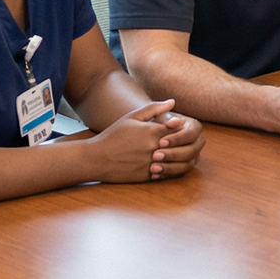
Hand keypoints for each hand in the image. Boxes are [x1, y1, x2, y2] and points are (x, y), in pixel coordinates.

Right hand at [89, 100, 204, 182]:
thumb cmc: (113, 135)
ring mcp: (150, 163)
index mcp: (152, 132)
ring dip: (177, 157)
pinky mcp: (146, 176)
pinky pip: (165, 173)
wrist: (96, 158)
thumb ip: (153, 108)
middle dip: (182, 143)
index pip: (179, 130)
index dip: (181, 129)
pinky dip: (168, 169)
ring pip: (174, 161)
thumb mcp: (132, 117)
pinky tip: (167, 163)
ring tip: (177, 152)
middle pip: (179, 146)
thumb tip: (172, 102)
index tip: (179, 127)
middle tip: (183, 141)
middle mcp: (154, 149)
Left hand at [147, 107, 204, 177]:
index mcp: (194, 127)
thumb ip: (165, 115)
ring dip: (170, 168)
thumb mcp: (158, 116)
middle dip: (173, 154)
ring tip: (153, 168)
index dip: (177, 138)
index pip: (191, 133)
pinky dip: (166, 175)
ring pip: (187, 165)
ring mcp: (193, 156)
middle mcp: (198, 142)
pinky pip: (179, 174)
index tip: (160, 142)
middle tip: (155, 155)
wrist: (151, 135)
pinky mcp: (185, 167)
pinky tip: (153, 175)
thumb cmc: (156, 123)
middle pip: (191, 151)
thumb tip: (174, 122)